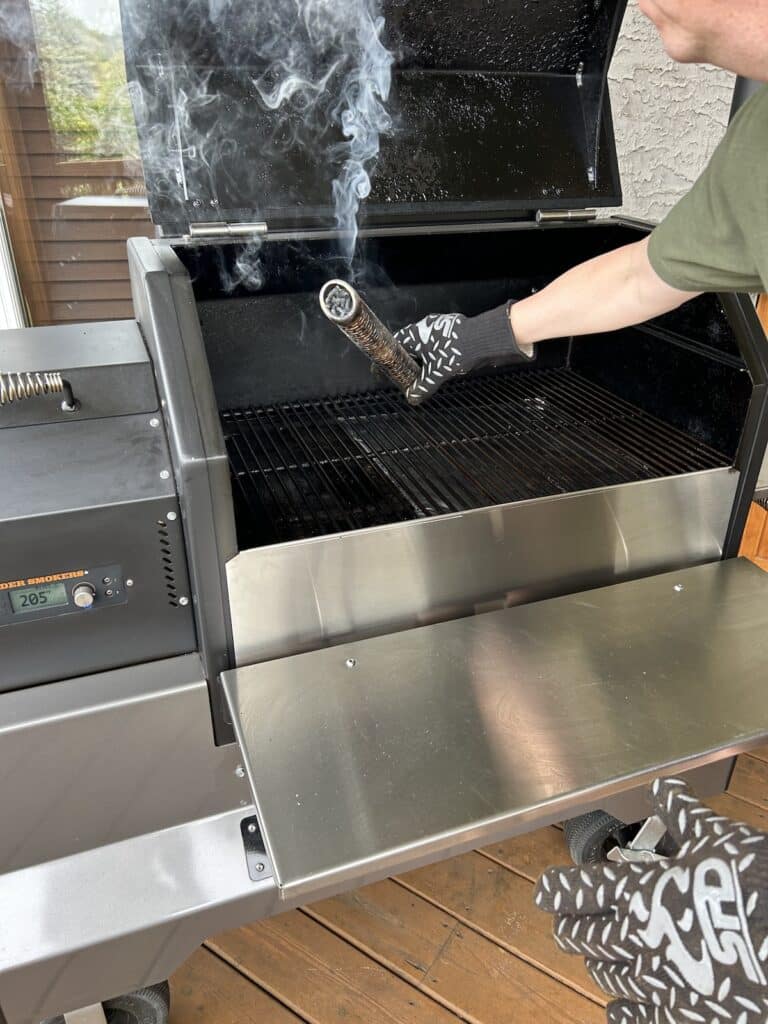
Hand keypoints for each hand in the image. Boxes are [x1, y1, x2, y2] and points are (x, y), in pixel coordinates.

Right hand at [393, 302, 534, 404]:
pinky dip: (441, 351)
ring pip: (429, 341)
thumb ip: (423, 386)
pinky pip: (443, 340)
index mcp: (416, 333)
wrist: (482, 339)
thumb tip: (412, 397)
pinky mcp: (455, 328)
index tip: (391, 364)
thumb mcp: (435, 374)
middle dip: (412, 357)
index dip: (393, 354)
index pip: (397, 342)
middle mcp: (427, 325)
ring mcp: (442, 325)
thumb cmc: (455, 351)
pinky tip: (446, 362)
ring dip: (428, 354)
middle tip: (411, 371)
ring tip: (430, 369)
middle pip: (413, 342)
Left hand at [534, 778, 767, 1022]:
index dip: (556, 890)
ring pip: (607, 975)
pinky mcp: (683, 1015)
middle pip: (585, 937)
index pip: (579, 891)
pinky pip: (638, 1018)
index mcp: (640, 891)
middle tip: (564, 924)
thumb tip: (664, 788)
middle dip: (570, 928)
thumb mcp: (718, 840)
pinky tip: (617, 1010)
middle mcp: (639, 937)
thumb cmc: (755, 885)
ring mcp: (659, 981)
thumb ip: (683, 815)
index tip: (543, 892)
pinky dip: (622, 1011)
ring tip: (592, 957)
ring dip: (596, 963)